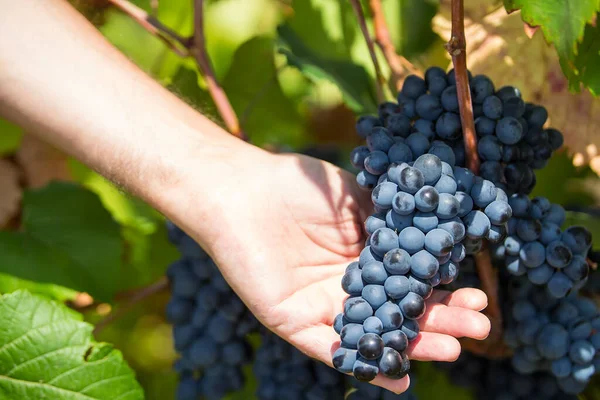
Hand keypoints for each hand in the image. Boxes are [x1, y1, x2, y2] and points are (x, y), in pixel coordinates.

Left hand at [195, 151, 490, 393]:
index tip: (478, 297)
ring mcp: (320, 305)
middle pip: (398, 312)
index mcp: (361, 257)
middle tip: (478, 330)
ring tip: (452, 351)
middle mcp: (345, 285)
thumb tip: (436, 237)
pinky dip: (364, 363)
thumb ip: (390, 223)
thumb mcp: (356, 201)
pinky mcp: (292, 320)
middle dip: (439, 322)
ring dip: (412, 346)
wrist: (244, 191)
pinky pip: (330, 348)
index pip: (410, 282)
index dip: (443, 292)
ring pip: (372, 333)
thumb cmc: (299, 187)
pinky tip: (399, 377)